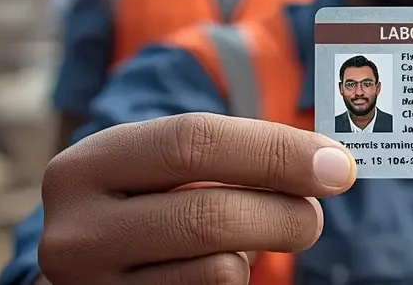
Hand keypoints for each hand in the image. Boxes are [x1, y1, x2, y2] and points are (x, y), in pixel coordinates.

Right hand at [38, 113, 355, 284]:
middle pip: (211, 214)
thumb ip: (232, 153)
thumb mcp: (161, 167)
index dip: (274, 150)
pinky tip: (215, 268)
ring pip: (220, 271)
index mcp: (85, 166)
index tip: (337, 164)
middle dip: (285, 212)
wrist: (86, 271)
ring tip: (251, 238)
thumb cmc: (146, 202)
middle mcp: (76, 233)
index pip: (193, 141)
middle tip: (316, 213)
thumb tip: (330, 163)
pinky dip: (236, 280)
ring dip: (259, 252)